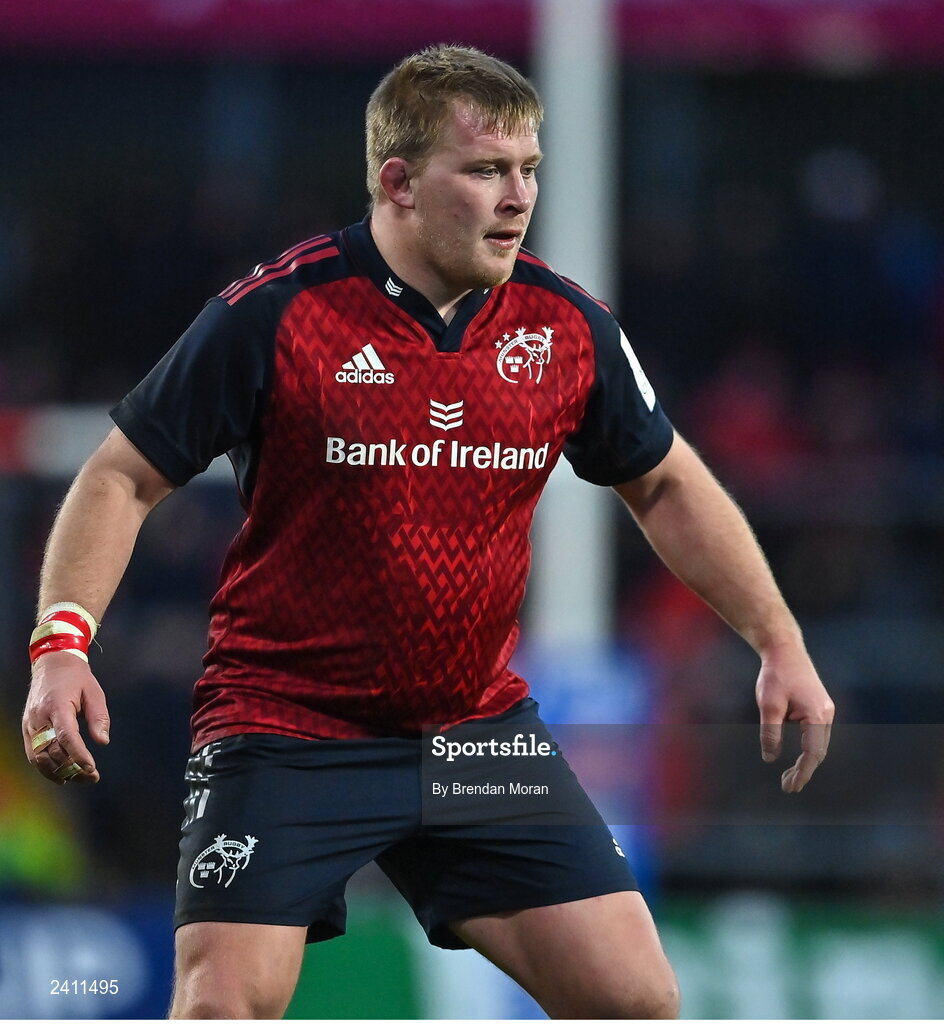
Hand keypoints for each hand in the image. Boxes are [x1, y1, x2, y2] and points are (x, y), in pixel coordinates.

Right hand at [22, 651, 110, 784]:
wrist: (52, 664)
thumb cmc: (76, 678)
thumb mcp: (94, 692)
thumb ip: (99, 717)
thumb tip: (102, 741)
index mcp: (57, 705)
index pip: (66, 736)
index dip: (78, 755)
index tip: (91, 768)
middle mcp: (39, 717)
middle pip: (52, 751)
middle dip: (71, 768)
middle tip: (92, 777)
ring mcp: (30, 724)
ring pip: (39, 757)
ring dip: (58, 772)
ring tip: (79, 779)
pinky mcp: (27, 728)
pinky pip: (33, 753)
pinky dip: (45, 767)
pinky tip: (61, 775)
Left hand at [755, 644, 833, 792]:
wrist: (784, 650)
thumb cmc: (776, 675)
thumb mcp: (768, 705)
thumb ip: (770, 733)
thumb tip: (770, 758)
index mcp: (817, 715)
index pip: (812, 753)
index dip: (802, 773)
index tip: (791, 787)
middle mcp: (826, 714)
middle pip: (819, 752)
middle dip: (804, 771)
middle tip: (787, 787)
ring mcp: (825, 710)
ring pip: (819, 744)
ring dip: (806, 762)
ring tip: (788, 777)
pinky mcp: (820, 707)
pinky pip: (816, 735)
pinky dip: (807, 749)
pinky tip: (796, 758)